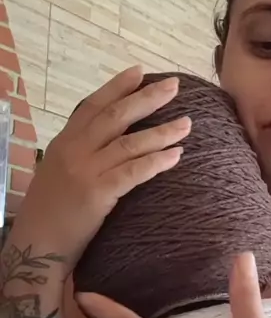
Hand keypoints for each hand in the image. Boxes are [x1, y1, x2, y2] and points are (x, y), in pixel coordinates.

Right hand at [13, 66, 190, 269]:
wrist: (36, 245)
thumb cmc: (49, 214)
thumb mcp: (57, 173)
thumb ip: (78, 154)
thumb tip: (106, 142)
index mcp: (64, 142)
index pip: (93, 106)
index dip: (117, 87)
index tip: (140, 71)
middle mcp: (73, 150)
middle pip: (116, 117)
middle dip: (147, 98)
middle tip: (174, 85)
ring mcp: (85, 171)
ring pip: (129, 143)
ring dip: (162, 131)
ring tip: (187, 123)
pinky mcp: (97, 193)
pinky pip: (133, 172)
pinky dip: (157, 161)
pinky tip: (177, 155)